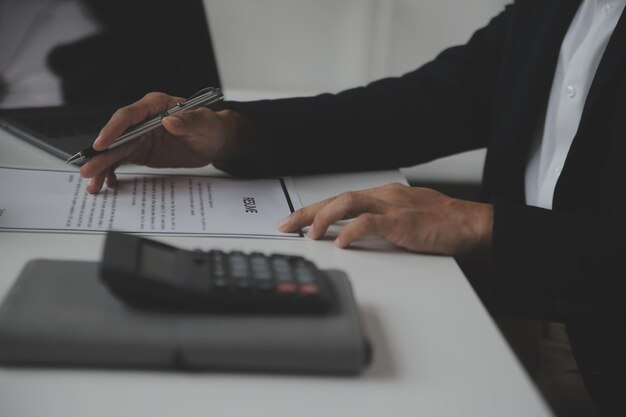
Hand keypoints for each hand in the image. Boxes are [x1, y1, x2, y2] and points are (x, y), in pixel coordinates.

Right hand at [79, 92, 244, 192]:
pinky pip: (122, 160)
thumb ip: (189, 121)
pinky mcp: (141, 151)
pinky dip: (113, 172)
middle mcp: (142, 120)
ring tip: (93, 184)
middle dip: (101, 154)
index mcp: (155, 106)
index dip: (113, 129)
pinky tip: (107, 183)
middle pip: (116, 136)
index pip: (128, 115)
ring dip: (103, 167)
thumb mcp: (205, 123)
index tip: (101, 144)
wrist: (214, 140)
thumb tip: (171, 121)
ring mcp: (139, 136)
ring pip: (115, 151)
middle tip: (88, 168)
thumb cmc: (211, 126)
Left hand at [278, 183, 492, 257]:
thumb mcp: (405, 220)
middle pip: (337, 199)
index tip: (294, 221)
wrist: (472, 224)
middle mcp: (385, 196)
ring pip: (348, 203)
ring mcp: (394, 207)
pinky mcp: (403, 222)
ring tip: (309, 234)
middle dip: (307, 212)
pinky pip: (370, 222)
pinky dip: (351, 231)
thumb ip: (380, 224)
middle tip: (285, 225)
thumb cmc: (442, 224)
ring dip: (323, 218)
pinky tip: (339, 242)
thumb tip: (352, 235)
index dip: (314, 210)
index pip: (341, 201)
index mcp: (384, 196)